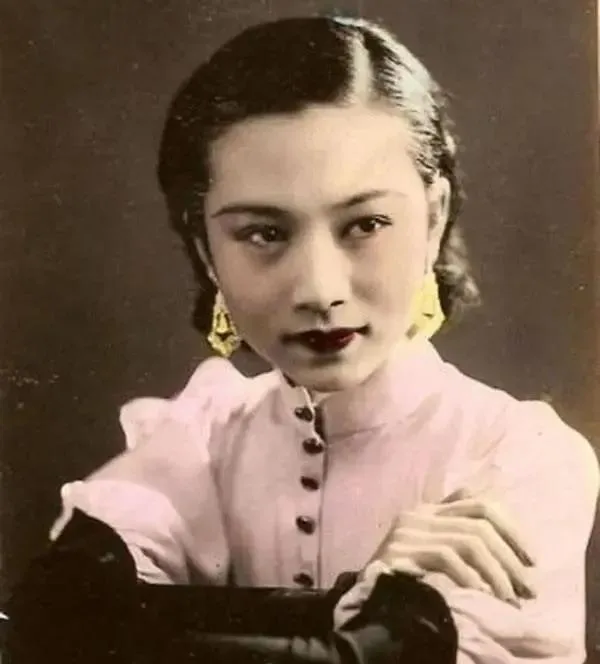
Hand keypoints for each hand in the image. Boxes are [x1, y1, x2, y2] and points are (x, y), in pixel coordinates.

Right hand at [367, 491, 536, 605]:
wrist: (363, 596)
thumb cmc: (403, 577)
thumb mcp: (433, 551)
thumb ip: (457, 538)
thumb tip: (508, 546)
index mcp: (429, 509)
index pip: (477, 500)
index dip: (511, 526)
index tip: (531, 559)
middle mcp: (419, 513)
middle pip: (479, 519)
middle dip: (512, 553)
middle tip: (529, 587)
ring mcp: (408, 530)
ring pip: (469, 540)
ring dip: (497, 573)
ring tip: (509, 599)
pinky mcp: (399, 551)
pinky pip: (446, 557)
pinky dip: (470, 577)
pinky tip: (481, 594)